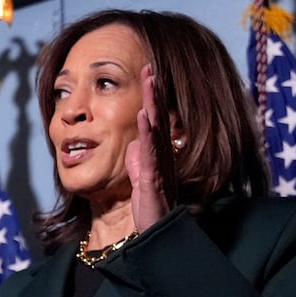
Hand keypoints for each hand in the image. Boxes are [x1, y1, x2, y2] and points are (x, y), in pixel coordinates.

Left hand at [124, 64, 170, 232]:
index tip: (147, 73)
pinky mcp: (154, 177)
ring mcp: (159, 164)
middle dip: (153, 91)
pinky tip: (145, 115)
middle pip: (158, 116)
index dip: (151, 96)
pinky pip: (151, 151)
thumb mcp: (140, 176)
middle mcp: (161, 154)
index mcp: (156, 152)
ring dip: (152, 103)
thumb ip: (137, 158)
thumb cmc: (150, 205)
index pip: (154, 118)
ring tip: (149, 81)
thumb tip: (134, 143)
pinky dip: (148, 132)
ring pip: (156, 128)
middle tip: (150, 65)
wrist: (156, 231)